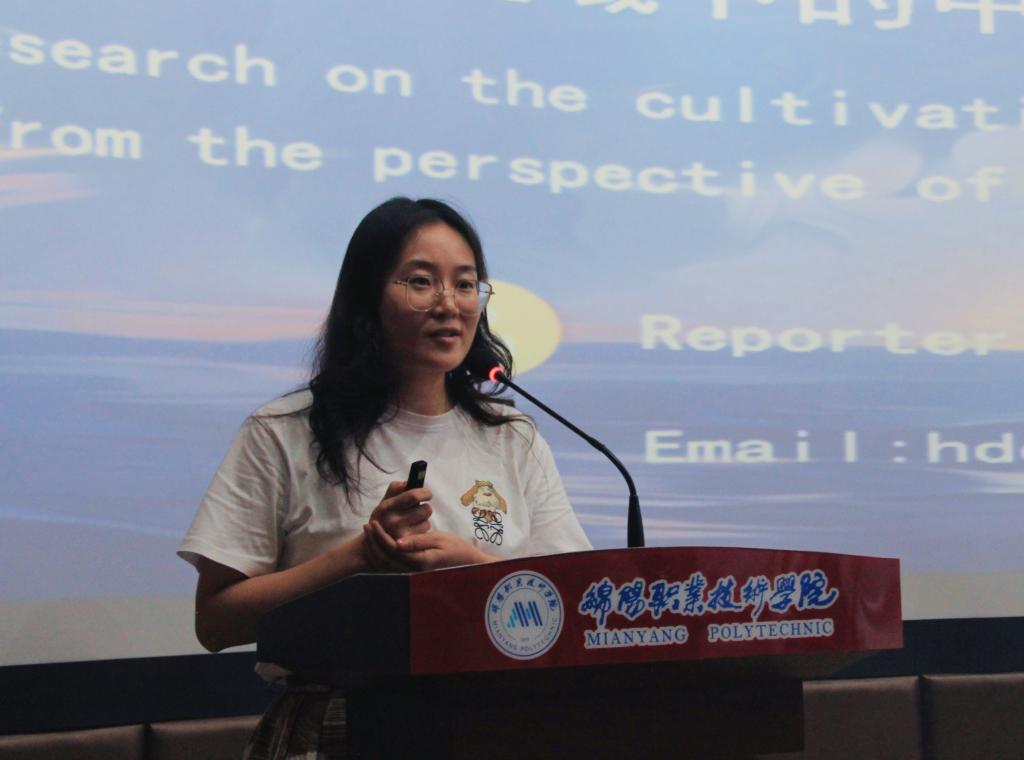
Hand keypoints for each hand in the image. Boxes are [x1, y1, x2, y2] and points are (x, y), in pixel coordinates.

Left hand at [363, 521, 495, 571]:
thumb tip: (397, 543)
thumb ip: (418, 541)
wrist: (465, 562)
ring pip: (385, 562)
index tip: (374, 523)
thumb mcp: (439, 540)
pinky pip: (391, 562)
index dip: (380, 536)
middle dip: (373, 541)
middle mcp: (412, 570)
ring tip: (369, 531)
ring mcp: (411, 571)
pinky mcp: (410, 568)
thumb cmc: (455, 548)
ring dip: (375, 546)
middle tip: (367, 524)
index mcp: (419, 562)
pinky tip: (378, 540)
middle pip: (385, 557)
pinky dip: (381, 551)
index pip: (392, 549)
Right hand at [368, 480, 431, 540]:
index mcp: (387, 507)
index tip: (427, 494)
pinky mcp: (408, 545)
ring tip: (412, 522)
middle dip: (425, 507)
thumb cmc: (382, 519)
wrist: (373, 546)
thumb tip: (408, 482)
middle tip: (418, 509)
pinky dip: (421, 531)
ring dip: (423, 520)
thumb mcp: (383, 503)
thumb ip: (395, 489)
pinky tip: (412, 532)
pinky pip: (425, 533)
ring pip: (427, 521)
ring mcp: (401, 535)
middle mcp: (393, 521)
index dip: (425, 493)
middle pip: (425, 509)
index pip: (413, 496)